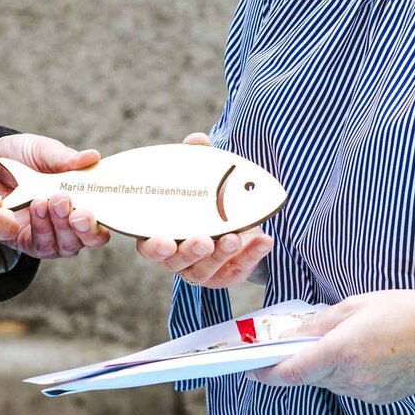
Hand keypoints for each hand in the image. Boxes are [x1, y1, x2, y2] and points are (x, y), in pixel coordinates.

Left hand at [0, 132, 106, 259]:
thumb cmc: (20, 157)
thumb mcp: (43, 151)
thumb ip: (65, 158)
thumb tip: (93, 157)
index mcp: (82, 200)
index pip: (103, 221)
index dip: (103, 221)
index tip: (91, 208)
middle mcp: (70, 222)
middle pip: (88, 239)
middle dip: (83, 227)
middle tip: (70, 206)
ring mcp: (50, 235)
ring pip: (66, 246)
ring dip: (59, 226)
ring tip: (46, 200)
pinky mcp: (27, 242)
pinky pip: (41, 245)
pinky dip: (41, 228)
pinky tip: (35, 207)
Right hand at [134, 132, 273, 287]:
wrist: (233, 219)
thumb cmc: (204, 199)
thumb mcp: (199, 178)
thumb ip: (196, 160)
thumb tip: (198, 140)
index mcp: (162, 233)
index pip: (150, 246)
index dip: (154, 246)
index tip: (165, 240)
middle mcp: (177, 256)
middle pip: (177, 260)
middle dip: (191, 251)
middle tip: (204, 240)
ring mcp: (200, 268)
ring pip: (206, 269)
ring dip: (221, 254)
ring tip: (234, 237)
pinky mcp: (224, 274)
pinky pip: (236, 269)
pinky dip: (251, 255)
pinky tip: (264, 240)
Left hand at [246, 289, 414, 402]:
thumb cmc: (404, 311)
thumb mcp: (356, 305)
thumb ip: (319, 324)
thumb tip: (291, 337)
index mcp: (342, 351)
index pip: (291, 372)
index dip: (265, 373)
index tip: (249, 367)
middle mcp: (351, 378)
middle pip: (306, 378)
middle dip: (295, 363)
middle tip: (291, 344)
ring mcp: (365, 392)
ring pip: (327, 382)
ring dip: (321, 366)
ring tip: (339, 341)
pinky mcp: (377, 398)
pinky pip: (347, 387)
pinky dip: (342, 373)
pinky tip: (360, 353)